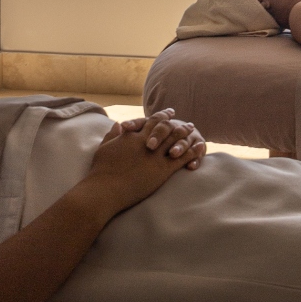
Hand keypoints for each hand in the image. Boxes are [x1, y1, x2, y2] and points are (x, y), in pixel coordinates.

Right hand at [81, 112, 206, 215]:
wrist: (105, 188)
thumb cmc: (101, 170)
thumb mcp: (104, 148)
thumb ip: (112, 135)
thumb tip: (118, 124)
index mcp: (133, 136)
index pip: (151, 121)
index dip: (162, 116)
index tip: (169, 113)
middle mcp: (146, 142)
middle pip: (166, 128)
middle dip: (177, 124)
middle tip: (186, 123)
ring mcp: (155, 156)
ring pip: (176, 141)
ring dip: (186, 135)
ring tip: (194, 132)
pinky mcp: (162, 170)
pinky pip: (181, 159)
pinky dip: (192, 152)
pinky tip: (199, 148)